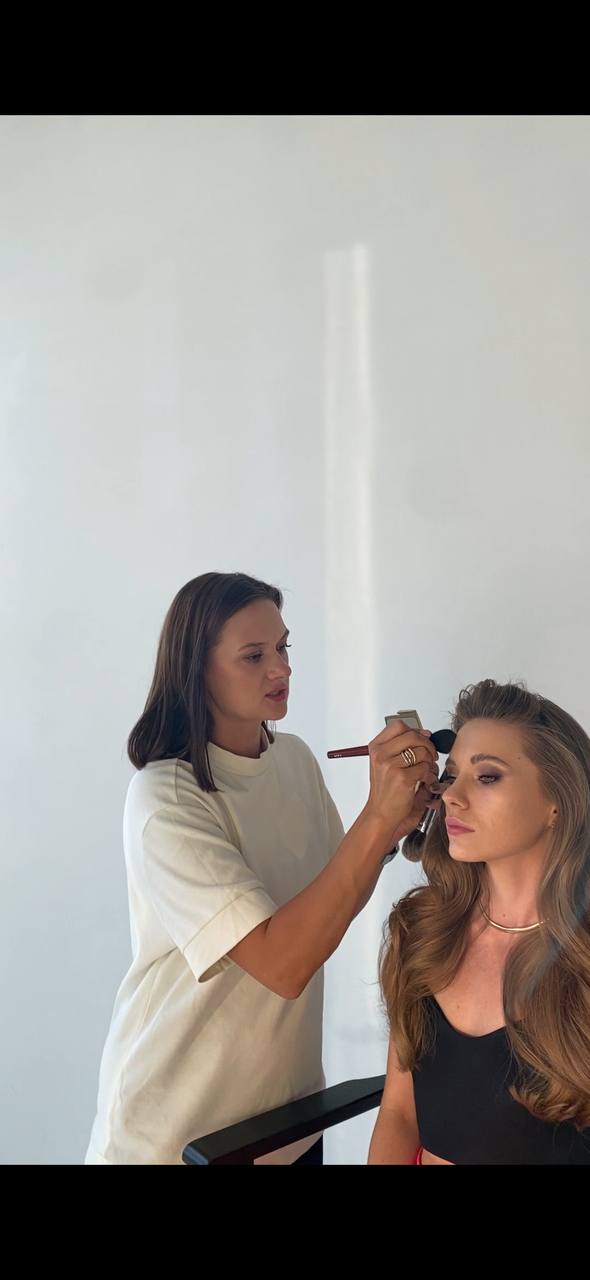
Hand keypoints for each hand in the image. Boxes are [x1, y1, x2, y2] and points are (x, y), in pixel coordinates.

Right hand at [364, 719, 437, 840]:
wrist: (381, 814)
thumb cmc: (385, 791)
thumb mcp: (385, 764)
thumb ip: (400, 748)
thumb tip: (424, 734)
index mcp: (376, 748)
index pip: (398, 725)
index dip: (415, 730)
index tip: (423, 738)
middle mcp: (381, 754)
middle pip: (412, 735)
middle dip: (427, 744)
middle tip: (430, 755)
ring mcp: (391, 765)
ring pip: (422, 751)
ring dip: (429, 761)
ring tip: (426, 771)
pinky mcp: (403, 777)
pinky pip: (425, 767)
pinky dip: (429, 775)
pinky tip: (424, 781)